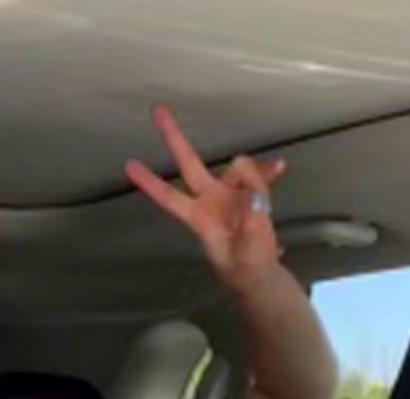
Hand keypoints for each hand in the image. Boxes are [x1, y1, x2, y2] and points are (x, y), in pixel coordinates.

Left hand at [125, 105, 288, 294]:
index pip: (169, 197)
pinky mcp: (250, 198)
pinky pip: (258, 179)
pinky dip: (267, 173)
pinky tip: (280, 167)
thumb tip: (244, 168)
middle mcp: (210, 201)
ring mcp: (230, 197)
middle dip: (175, 138)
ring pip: (235, 171)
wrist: (261, 277)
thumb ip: (250, 208)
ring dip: (252, 172)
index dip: (150, 182)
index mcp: (199, 218)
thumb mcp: (248, 244)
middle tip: (159, 111)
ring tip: (271, 180)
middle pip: (189, 165)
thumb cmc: (245, 268)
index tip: (129, 166)